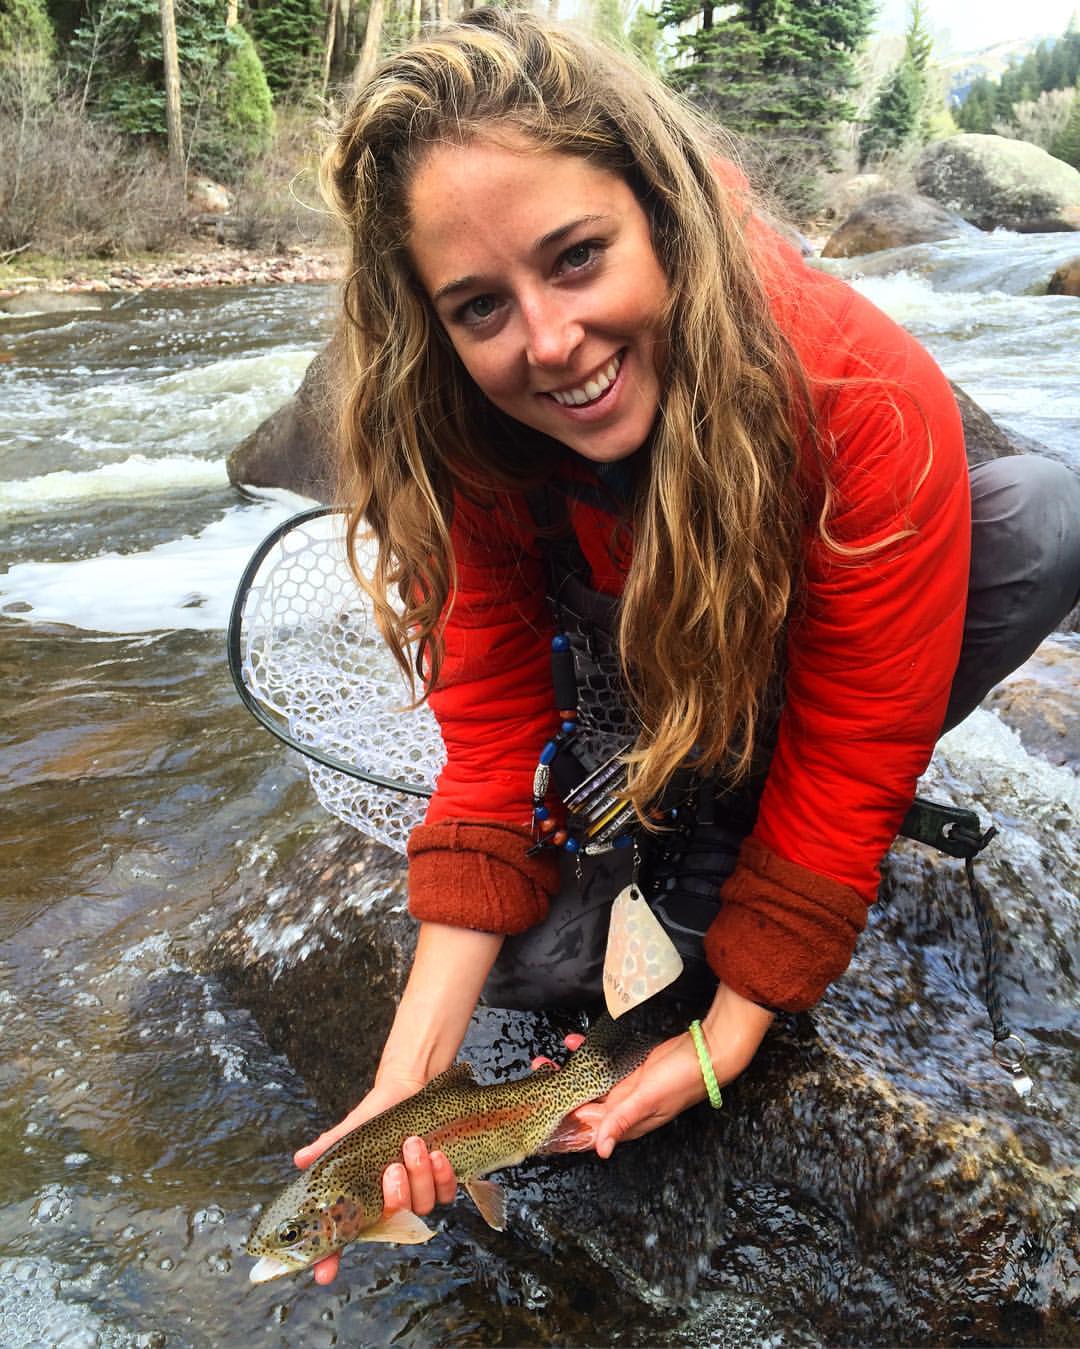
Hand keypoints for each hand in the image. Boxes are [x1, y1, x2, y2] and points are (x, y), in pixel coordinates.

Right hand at [293, 1077, 457, 1285]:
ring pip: (421, 1206)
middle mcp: (388, 1202)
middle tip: (392, 1168)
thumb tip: (301, 1158)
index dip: (331, 1259)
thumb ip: (329, 1146)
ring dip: (420, 1178)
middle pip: (393, 1220)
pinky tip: (437, 1155)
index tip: (324, 1273)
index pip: (343, 1237)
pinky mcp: (441, 1181)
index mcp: (362, 1198)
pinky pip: (445, 1193)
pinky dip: (442, 1176)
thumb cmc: (377, 1116)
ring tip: (413, 1146)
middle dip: (395, 1197)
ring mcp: (416, 1193)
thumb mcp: (352, 1130)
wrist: (408, 1090)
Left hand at [556, 984, 773, 1157]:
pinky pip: (600, 1062)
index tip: (535, 1126)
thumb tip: (599, 1151)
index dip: (562, 1131)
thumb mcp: (648, 1099)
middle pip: (581, 1108)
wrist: (707, 1050)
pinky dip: (585, 1054)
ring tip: (542, 1062)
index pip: (588, 1134)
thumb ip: (622, 1120)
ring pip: (586, 1084)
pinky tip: (571, 1042)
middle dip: (555, 1097)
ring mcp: (625, 1087)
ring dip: (565, 1074)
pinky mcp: (629, 1068)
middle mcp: (622, 1108)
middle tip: (533, 1080)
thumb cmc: (682, 1078)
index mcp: (625, 1122)